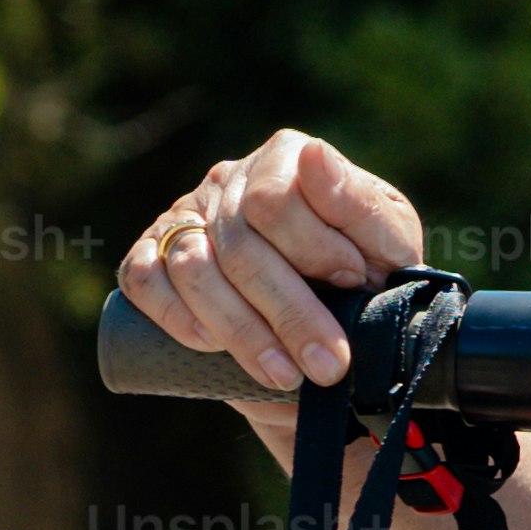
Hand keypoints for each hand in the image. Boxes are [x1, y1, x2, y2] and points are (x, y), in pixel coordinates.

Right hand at [120, 130, 425, 432]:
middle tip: (329, 364)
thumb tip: (315, 155)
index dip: (314, 249)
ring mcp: (184, 218)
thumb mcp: (386, 239)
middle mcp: (228, 182)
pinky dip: (176, 316)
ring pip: (194, 269)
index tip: (354, 284)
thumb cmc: (367, 270)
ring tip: (285, 374)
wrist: (336, 317)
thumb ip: (360, 204)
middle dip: (290, 312)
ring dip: (242, 329)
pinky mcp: (152, 256)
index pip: (274, 199)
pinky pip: (143, 280)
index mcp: (285, 160)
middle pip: (239, 244)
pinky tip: (213, 346)